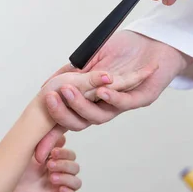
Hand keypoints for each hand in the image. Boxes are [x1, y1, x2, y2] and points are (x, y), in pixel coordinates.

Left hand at [6, 135, 80, 191]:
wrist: (7, 191)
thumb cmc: (16, 173)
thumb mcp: (29, 154)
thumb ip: (44, 144)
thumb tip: (60, 136)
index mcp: (54, 162)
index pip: (70, 155)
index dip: (65, 153)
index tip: (52, 152)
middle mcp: (59, 174)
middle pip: (75, 167)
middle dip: (64, 164)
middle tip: (49, 165)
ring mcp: (59, 188)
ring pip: (76, 182)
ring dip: (67, 178)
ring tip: (52, 178)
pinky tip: (60, 189)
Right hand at [34, 30, 186, 162]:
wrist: (155, 40)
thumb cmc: (125, 47)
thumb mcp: (91, 56)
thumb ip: (72, 71)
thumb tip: (46, 86)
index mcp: (91, 99)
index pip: (68, 119)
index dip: (52, 135)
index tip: (37, 151)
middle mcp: (104, 106)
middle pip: (79, 122)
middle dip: (62, 113)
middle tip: (49, 98)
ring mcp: (122, 105)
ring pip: (99, 116)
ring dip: (83, 105)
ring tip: (69, 90)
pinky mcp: (142, 98)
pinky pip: (124, 103)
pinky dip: (112, 98)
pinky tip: (102, 90)